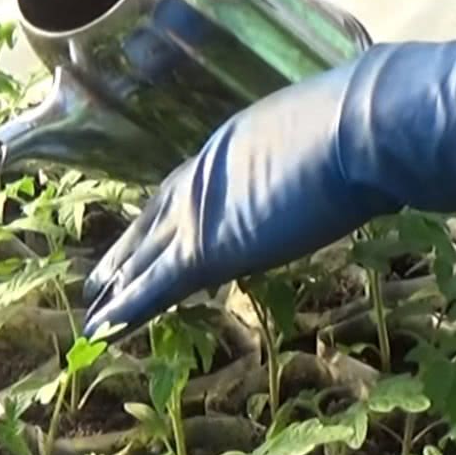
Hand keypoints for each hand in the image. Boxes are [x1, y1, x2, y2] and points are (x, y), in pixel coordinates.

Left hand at [83, 40, 455, 336]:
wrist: (359, 128)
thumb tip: (338, 166)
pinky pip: (155, 286)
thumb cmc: (363, 126)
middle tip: (100, 277)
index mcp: (233, 146)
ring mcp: (201, 211)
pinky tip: (102, 328)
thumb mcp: (328, 137)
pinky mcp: (206, 248)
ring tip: (92, 307)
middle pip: (155, 222)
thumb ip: (314, 156)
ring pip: (146, 258)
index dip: (166, 216)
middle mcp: (205, 176)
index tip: (149, 233)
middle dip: (128, 251)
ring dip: (118, 286)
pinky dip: (126, 309)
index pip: (189, 189)